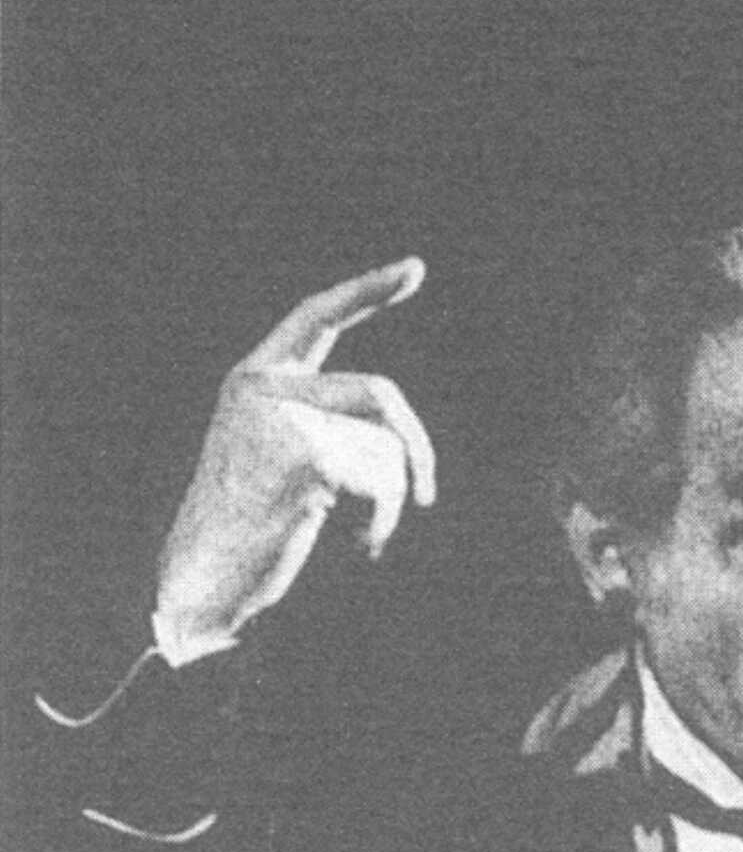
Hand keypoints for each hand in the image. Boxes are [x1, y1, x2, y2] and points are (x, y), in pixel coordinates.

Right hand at [154, 258, 436, 658]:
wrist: (204, 583)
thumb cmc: (247, 536)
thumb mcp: (282, 464)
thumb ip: (324, 428)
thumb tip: (402, 439)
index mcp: (255, 380)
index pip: (317, 316)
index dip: (369, 291)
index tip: (415, 268)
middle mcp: (264, 387)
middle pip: (382, 396)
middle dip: (417, 448)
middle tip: (428, 496)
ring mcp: (279, 417)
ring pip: (385, 447)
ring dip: (392, 501)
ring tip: (365, 537)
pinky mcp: (301, 456)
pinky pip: (381, 481)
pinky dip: (385, 521)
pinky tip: (362, 545)